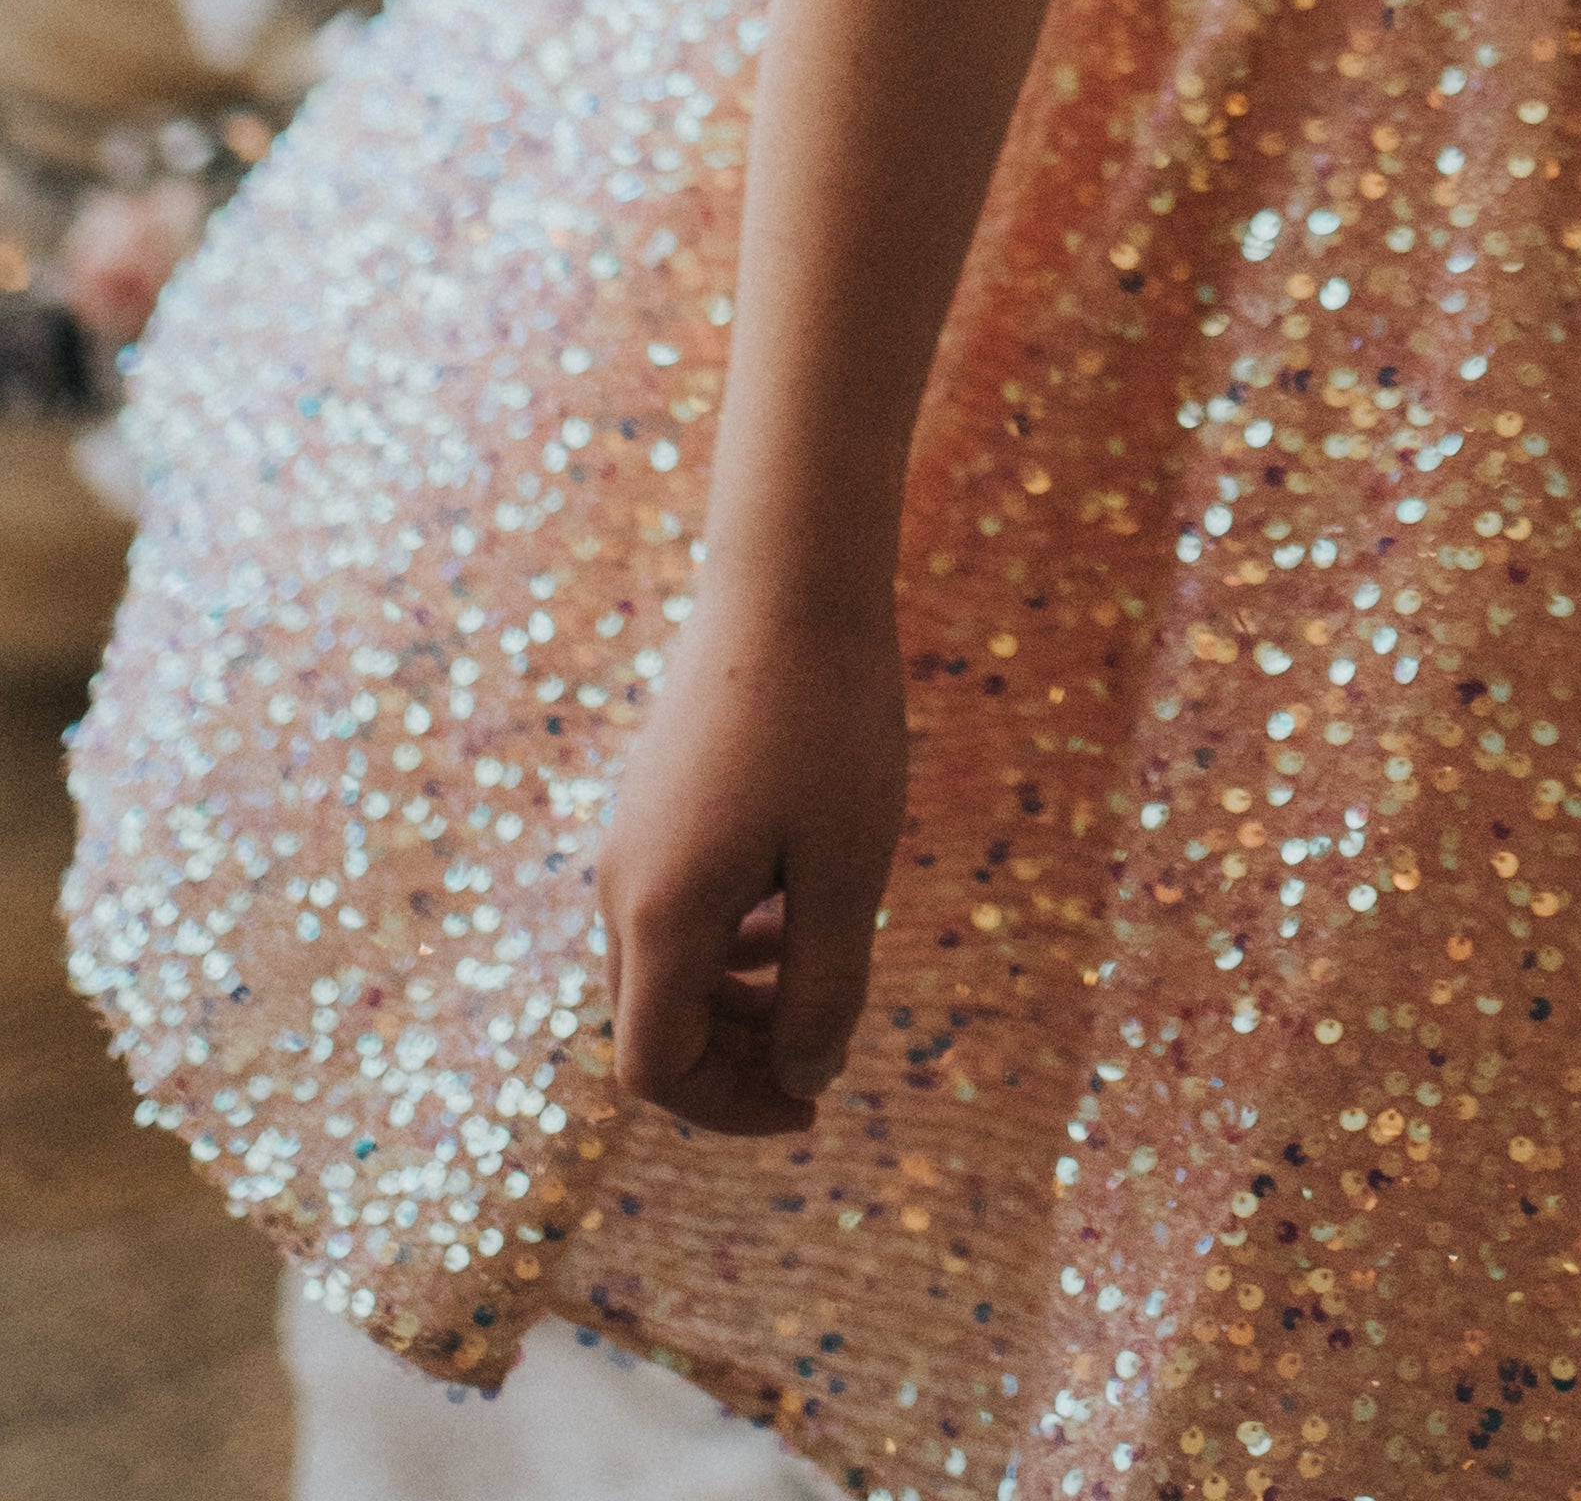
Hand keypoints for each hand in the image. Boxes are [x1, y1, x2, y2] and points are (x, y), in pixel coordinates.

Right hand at [599, 588, 907, 1136]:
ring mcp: (630, 840)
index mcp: (662, 915)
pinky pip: (674, 908)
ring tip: (825, 971)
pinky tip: (798, 904)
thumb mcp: (849, 870)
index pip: (660, 1069)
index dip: (731, 1110)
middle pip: (657, 1025)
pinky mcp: (652, 802)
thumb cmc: (831, 721)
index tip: (812, 1106)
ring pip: (666, 968)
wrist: (790, 578)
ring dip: (739, 999)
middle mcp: (622, 885)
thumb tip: (807, 1079)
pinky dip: (730, 937)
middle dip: (739, 1060)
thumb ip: (826, 988)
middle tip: (828, 1051)